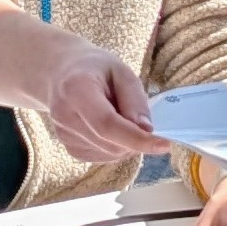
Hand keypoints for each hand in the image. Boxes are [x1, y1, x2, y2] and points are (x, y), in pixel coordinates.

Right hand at [30, 32, 156, 164]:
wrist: (62, 74)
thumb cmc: (95, 69)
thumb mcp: (121, 71)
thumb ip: (134, 100)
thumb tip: (146, 130)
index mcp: (76, 90)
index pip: (107, 125)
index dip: (136, 139)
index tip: (164, 144)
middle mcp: (64, 116)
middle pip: (110, 143)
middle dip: (136, 139)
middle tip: (140, 117)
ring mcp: (64, 135)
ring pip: (110, 154)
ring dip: (127, 143)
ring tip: (119, 115)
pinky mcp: (69, 148)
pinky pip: (103, 156)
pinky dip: (116, 146)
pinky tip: (111, 127)